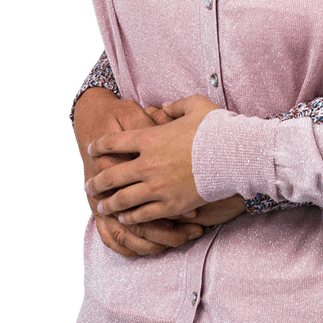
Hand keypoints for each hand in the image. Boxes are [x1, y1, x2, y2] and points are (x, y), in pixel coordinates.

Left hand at [87, 95, 222, 223]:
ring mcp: (158, 187)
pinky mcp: (171, 205)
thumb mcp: (194, 105)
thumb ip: (174, 106)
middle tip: (88, 185)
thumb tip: (163, 106)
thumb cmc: (216, 127)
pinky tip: (125, 217)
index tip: (92, 149)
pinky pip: (144, 214)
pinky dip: (131, 216)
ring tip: (101, 206)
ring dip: (110, 203)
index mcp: (150, 138)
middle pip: (112, 175)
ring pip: (124, 199)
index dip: (99, 145)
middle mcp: (148, 164)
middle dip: (97, 181)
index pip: (114, 142)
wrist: (235, 155)